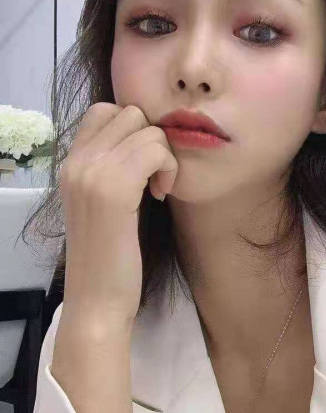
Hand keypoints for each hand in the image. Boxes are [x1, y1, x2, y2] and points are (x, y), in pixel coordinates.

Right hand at [58, 103, 177, 327]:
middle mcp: (76, 163)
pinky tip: (160, 196)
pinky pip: (155, 150)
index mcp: (70, 165)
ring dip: (163, 156)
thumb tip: (145, 142)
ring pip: (146, 129)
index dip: (133, 131)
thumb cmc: (108, 259)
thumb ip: (112, 171)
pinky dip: (168, 169)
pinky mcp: (113, 190)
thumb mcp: (104, 205)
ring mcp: (91, 174)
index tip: (141, 167)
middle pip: (129, 113)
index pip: (103, 111)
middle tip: (154, 178)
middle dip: (152, 140)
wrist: (97, 300)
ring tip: (157, 190)